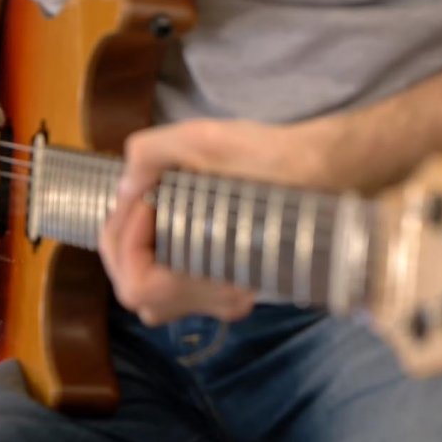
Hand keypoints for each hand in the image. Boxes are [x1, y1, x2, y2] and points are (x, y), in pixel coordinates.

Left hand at [99, 119, 336, 325]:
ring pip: (149, 296)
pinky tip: (159, 225)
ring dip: (132, 255)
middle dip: (120, 246)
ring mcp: (226, 298)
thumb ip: (151, 155)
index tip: (143, 200)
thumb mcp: (207, 139)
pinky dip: (152, 259)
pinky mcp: (226, 286)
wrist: (322, 168)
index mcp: (222, 278)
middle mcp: (223, 301)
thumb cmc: (270, 156)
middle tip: (134, 202)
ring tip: (142, 212)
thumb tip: (123, 188)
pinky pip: (169, 289)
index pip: (140, 285)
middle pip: (136, 294)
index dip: (126, 242)